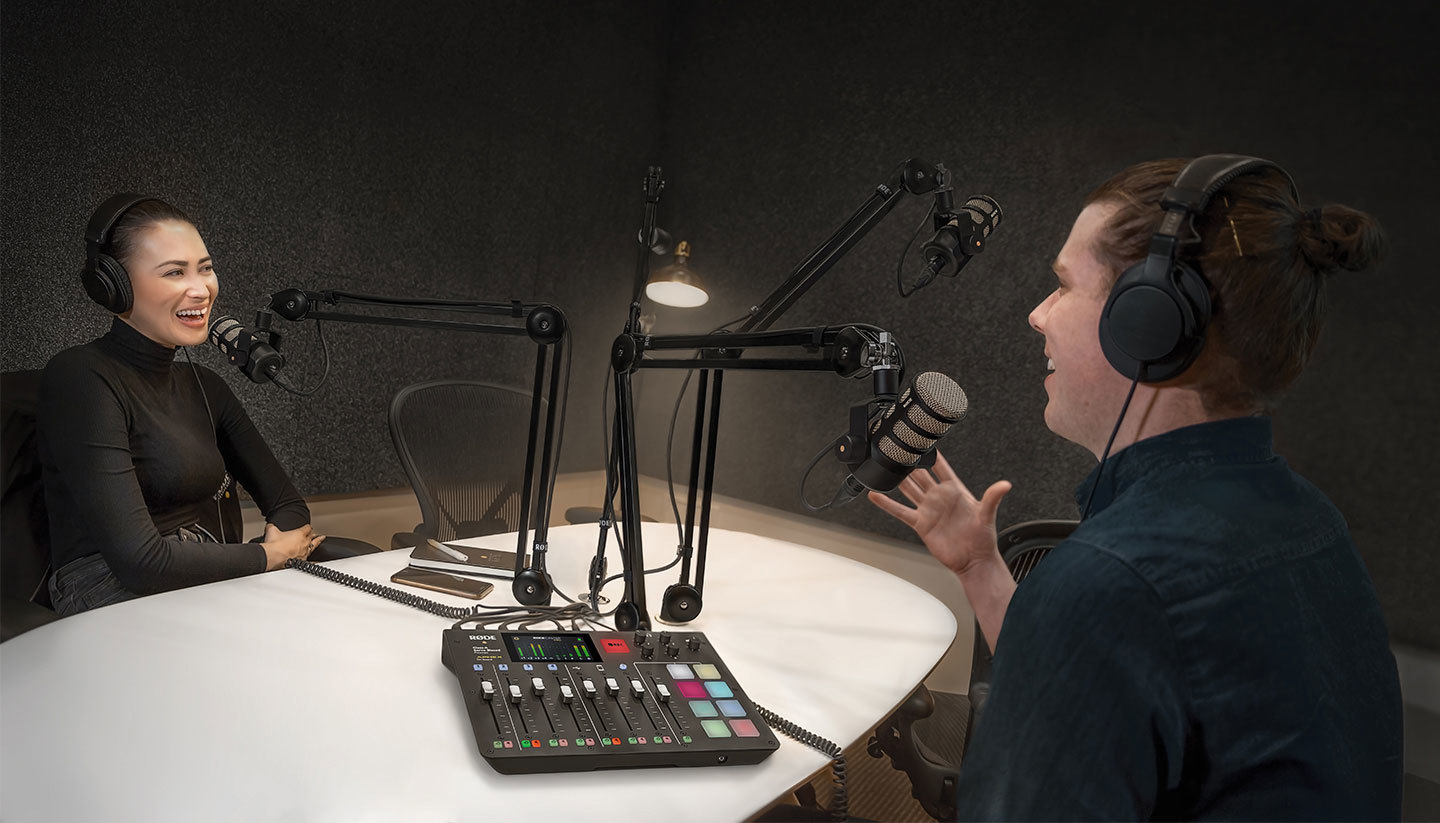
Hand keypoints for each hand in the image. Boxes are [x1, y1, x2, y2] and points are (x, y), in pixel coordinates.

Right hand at [260, 522, 326, 570]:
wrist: (273, 557)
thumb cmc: (274, 545)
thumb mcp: (272, 531)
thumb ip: (272, 527)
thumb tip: (270, 526)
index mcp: (299, 534)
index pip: (307, 528)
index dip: (307, 527)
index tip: (307, 527)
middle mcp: (304, 543)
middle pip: (312, 536)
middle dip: (313, 534)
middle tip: (315, 534)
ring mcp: (304, 552)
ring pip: (313, 546)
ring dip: (317, 542)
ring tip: (320, 540)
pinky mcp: (302, 561)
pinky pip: (311, 560)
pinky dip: (314, 560)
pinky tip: (317, 560)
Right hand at [867, 451, 1011, 577]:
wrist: (973, 561)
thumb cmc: (983, 539)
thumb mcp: (987, 515)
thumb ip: (992, 498)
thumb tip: (1005, 485)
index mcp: (955, 490)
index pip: (942, 468)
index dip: (933, 455)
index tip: (924, 442)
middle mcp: (939, 498)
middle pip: (921, 476)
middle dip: (911, 463)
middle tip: (898, 450)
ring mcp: (928, 509)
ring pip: (909, 489)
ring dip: (898, 479)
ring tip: (885, 466)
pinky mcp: (920, 523)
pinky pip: (900, 511)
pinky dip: (887, 504)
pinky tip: (876, 495)